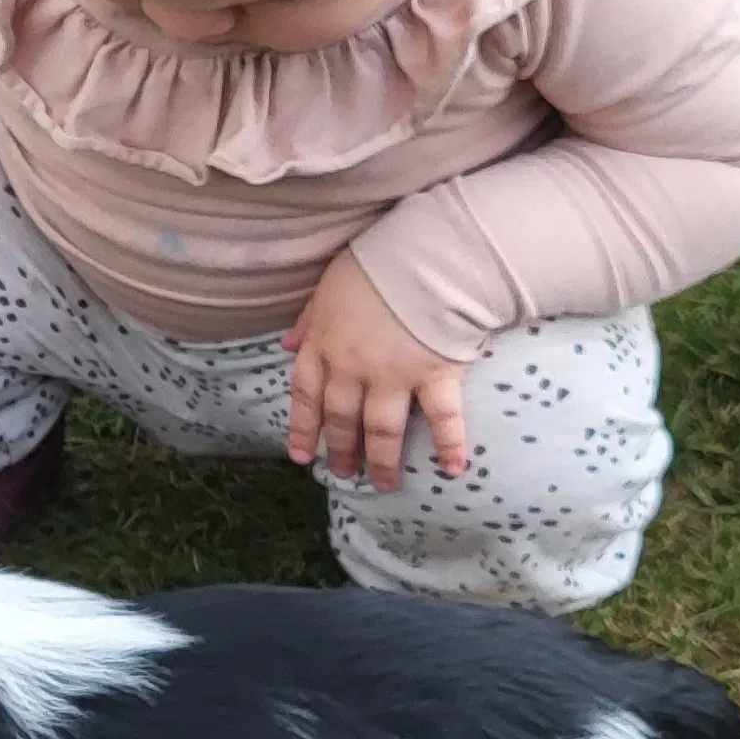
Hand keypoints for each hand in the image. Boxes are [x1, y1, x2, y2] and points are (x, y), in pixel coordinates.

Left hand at [283, 249, 468, 490]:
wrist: (422, 255)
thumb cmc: (375, 262)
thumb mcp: (327, 285)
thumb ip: (308, 318)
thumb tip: (286, 344)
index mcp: (325, 344)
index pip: (306, 394)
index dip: (302, 427)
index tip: (301, 456)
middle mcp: (353, 368)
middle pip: (342, 418)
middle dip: (340, 449)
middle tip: (343, 474)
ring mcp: (394, 375)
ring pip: (381, 429)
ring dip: (381, 460)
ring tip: (383, 483)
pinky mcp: (434, 375)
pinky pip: (443, 419)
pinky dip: (449, 445)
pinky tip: (452, 469)